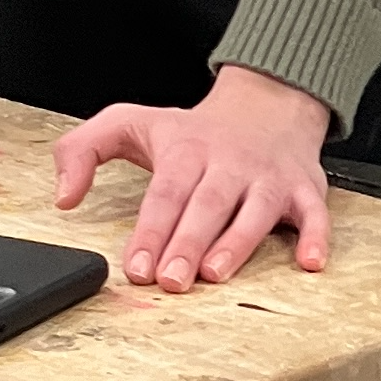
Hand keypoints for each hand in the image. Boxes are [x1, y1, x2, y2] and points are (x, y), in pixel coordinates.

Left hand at [51, 65, 331, 289]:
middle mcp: (230, 163)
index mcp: (187, 149)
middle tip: (171, 280)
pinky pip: (316, 213)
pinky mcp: (305, 189)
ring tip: (216, 273)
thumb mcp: (131, 122)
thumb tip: (63, 196)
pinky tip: (310, 262)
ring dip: (239, 242)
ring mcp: (269, 177)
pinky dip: (316, 237)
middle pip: (208, 203)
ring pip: (256, 209)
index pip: (166, 192)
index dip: (152, 230)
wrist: (269, 100)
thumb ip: (83, 150)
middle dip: (188, 241)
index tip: (137, 265)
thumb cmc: (196, 130)